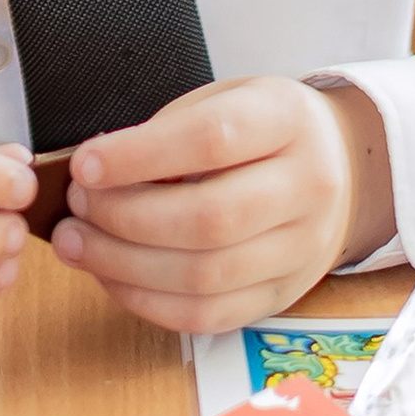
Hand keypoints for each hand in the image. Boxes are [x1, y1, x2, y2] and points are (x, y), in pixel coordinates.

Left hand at [52, 77, 392, 335]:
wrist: (337, 169)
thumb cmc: (259, 131)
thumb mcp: (223, 100)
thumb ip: (168, 133)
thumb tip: (95, 177)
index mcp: (287, 120)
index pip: (214, 140)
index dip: (140, 156)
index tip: (86, 165)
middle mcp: (306, 188)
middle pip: (210, 218)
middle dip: (125, 218)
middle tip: (77, 206)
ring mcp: (300, 250)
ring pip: (205, 276)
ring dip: (124, 265)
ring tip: (78, 242)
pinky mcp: (281, 296)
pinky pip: (208, 315)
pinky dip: (147, 301)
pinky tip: (111, 276)